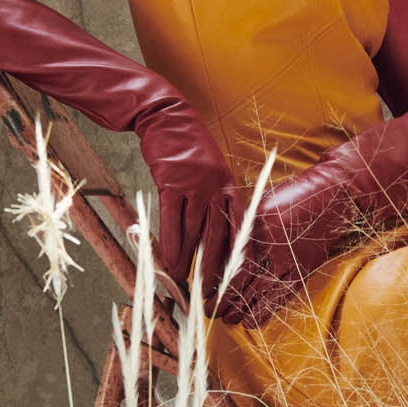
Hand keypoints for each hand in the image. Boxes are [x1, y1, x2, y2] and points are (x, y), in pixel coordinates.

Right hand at [135, 95, 244, 294]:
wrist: (167, 116)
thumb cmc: (189, 145)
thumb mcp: (211, 169)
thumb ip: (214, 197)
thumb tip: (208, 232)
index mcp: (229, 185)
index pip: (239, 226)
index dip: (239, 253)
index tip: (238, 277)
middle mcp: (215, 188)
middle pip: (217, 234)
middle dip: (213, 266)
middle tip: (210, 290)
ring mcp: (194, 185)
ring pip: (193, 231)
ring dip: (188, 259)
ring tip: (183, 281)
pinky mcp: (171, 182)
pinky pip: (171, 219)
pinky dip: (170, 242)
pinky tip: (169, 259)